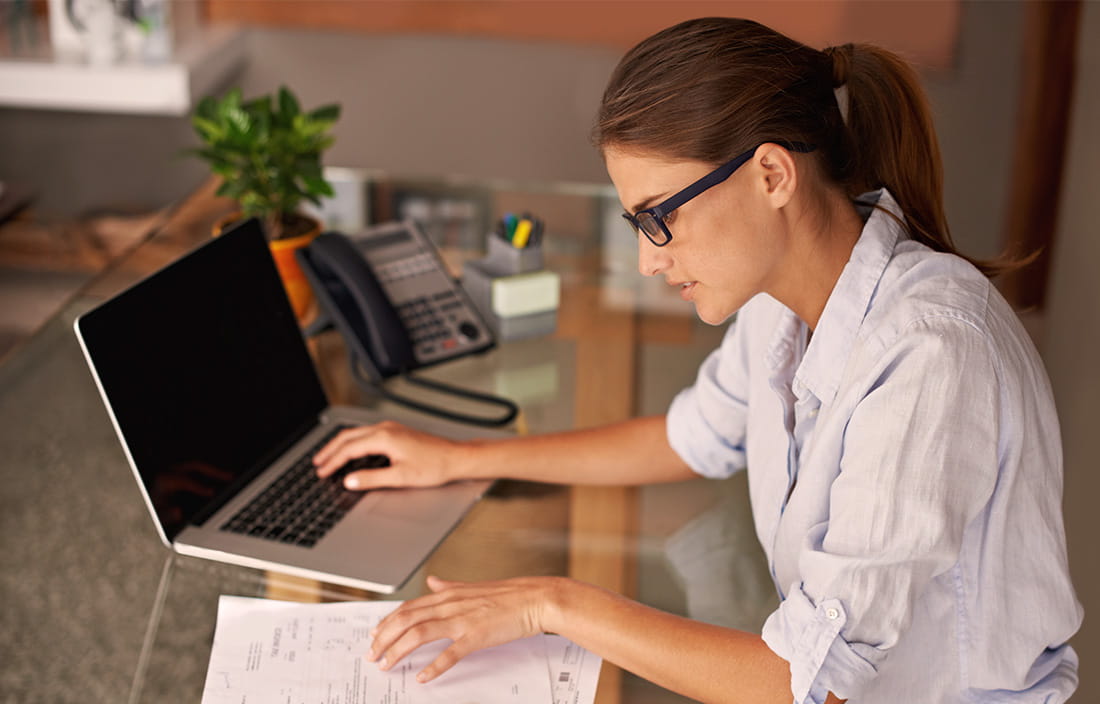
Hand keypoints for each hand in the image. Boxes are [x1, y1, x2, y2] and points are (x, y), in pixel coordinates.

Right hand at [313, 421, 462, 489]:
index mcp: (384, 438)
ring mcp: (391, 429)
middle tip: (317, 463)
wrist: (455, 458)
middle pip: (348, 437)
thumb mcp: (400, 478)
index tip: (321, 472)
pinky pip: (366, 434)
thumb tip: (349, 481)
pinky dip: (352, 443)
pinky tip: (351, 452)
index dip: (332, 462)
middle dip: (330, 450)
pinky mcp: (396, 432)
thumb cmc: (434, 466)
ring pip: (356, 433)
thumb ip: (372, 479)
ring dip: (340, 445)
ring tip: (328, 457)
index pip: (349, 449)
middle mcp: (385, 429)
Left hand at [368, 575, 562, 682]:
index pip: (409, 607)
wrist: (535, 598)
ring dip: (398, 651)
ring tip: (387, 665)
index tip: (375, 635)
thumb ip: (449, 586)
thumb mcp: (472, 587)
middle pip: (406, 620)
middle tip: (373, 655)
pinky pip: (450, 653)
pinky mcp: (476, 636)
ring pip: (419, 634)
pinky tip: (423, 677)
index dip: (387, 621)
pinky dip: (434, 666)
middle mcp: (450, 605)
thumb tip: (432, 581)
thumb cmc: (508, 595)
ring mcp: (462, 620)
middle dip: (384, 638)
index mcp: (449, 595)